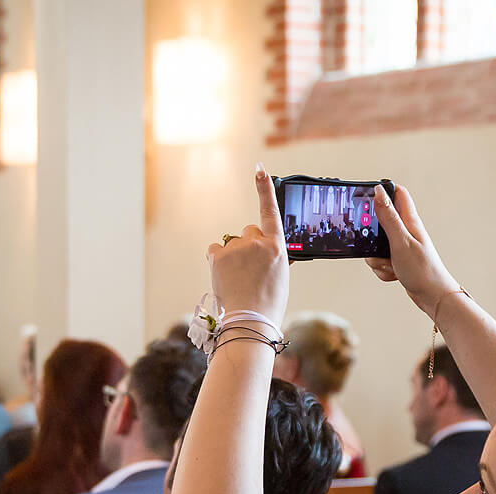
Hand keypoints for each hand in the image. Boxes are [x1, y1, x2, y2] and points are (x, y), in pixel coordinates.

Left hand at [206, 164, 289, 322]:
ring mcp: (237, 248)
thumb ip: (272, 256)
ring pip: (232, 243)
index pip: (271, 211)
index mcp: (278, 247)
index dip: (265, 189)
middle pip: (249, 232)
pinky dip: (217, 260)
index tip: (259, 170)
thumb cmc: (267, 303)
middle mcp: (258, 242)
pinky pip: (216, 249)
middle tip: (250, 271)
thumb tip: (265, 249)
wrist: (248, 321)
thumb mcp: (279, 276)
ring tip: (238, 279)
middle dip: (248, 247)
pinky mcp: (218, 255)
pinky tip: (224, 276)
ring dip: (233, 256)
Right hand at [365, 183, 459, 316]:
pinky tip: (393, 273)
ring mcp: (401, 245)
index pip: (397, 193)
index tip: (368, 198)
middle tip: (377, 246)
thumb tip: (379, 192)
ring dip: (376, 256)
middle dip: (371, 235)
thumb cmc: (422, 269)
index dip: (383, 192)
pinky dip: (382, 268)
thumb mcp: (400, 241)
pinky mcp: (398, 259)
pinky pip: (380, 260)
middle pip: (380, 221)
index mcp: (409, 221)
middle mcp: (406, 231)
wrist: (432, 296)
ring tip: (388, 263)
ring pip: (376, 244)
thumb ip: (388, 217)